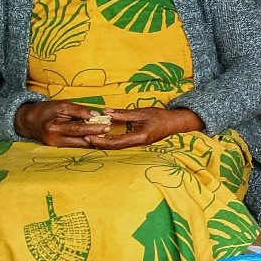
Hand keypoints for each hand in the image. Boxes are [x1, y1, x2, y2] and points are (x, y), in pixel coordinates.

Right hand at [14, 100, 109, 146]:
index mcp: (54, 127)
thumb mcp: (62, 106)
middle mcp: (54, 140)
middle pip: (81, 140)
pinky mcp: (57, 150)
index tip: (107, 124)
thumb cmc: (47, 111)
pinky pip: (76, 148)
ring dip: (94, 141)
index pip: (78, 128)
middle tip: (109, 130)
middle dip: (97, 136)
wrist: (29, 122)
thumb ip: (79, 110)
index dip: (94, 127)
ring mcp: (55, 147)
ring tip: (105, 135)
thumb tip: (96, 114)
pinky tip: (96, 140)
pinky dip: (86, 144)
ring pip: (80, 146)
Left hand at [86, 107, 203, 149]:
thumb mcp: (142, 112)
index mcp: (139, 137)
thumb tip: (106, 112)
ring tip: (91, 138)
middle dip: (99, 144)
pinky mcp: (138, 142)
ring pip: (117, 147)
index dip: (101, 141)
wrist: (176, 123)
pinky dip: (111, 141)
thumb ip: (123, 114)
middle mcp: (138, 144)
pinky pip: (121, 144)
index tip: (89, 136)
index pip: (116, 142)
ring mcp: (138, 145)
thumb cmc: (161, 116)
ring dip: (104, 143)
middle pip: (114, 147)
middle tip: (85, 138)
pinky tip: (103, 137)